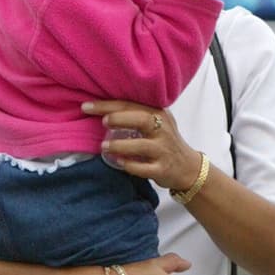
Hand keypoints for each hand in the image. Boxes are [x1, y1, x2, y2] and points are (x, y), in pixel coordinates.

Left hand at [82, 98, 206, 193]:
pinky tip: (119, 163)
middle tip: (102, 122)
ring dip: (120, 145)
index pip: (132, 104)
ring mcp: (164, 150)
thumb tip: (101, 109)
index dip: (108, 105)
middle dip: (119, 119)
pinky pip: (145, 168)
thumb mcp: (157, 122)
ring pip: (142, 146)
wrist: (187, 166)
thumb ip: (136, 114)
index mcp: (158, 114)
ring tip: (104, 146)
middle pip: (142, 119)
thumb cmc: (164, 141)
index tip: (87, 106)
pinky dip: (130, 166)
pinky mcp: (163, 169)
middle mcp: (163, 130)